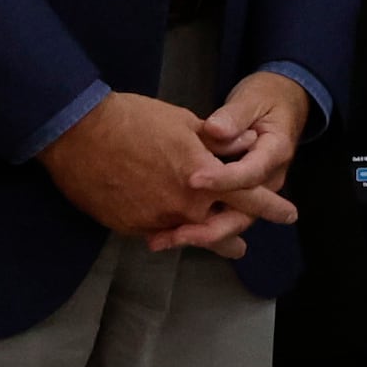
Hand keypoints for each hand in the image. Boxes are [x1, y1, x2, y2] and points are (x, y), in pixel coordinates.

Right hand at [45, 90, 295, 257]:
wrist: (77, 134)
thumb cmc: (133, 119)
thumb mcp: (183, 122)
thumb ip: (218, 142)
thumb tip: (247, 143)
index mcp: (205, 177)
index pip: (250, 198)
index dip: (272, 207)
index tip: (289, 214)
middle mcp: (186, 207)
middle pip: (222, 229)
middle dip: (234, 236)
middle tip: (242, 245)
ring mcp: (158, 221)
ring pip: (189, 235)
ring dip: (201, 237)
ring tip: (216, 246)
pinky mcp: (131, 228)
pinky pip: (159, 233)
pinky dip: (167, 230)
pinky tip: (169, 230)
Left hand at [175, 71, 316, 254]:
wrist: (281, 103)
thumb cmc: (265, 99)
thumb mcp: (252, 99)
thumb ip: (234, 116)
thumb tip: (216, 130)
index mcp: (274, 154)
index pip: (249, 175)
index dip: (222, 180)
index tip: (193, 181)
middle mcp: (267, 180)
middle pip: (243, 214)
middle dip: (210, 230)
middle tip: (178, 235)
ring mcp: (252, 191)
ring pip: (229, 222)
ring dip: (196, 234)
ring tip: (160, 239)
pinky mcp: (237, 193)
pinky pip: (218, 214)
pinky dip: (192, 226)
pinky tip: (161, 232)